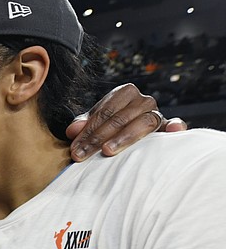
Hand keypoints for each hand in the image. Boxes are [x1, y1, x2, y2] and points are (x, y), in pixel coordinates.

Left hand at [66, 84, 187, 160]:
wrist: (129, 132)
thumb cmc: (109, 127)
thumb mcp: (94, 124)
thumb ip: (83, 125)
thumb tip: (73, 131)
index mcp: (124, 93)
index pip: (104, 112)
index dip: (87, 131)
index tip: (75, 149)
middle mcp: (143, 100)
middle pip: (119, 118)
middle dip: (97, 138)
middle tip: (82, 155)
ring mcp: (157, 113)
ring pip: (142, 122)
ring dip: (123, 137)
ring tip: (107, 151)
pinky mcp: (168, 127)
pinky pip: (174, 125)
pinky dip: (175, 126)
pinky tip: (172, 131)